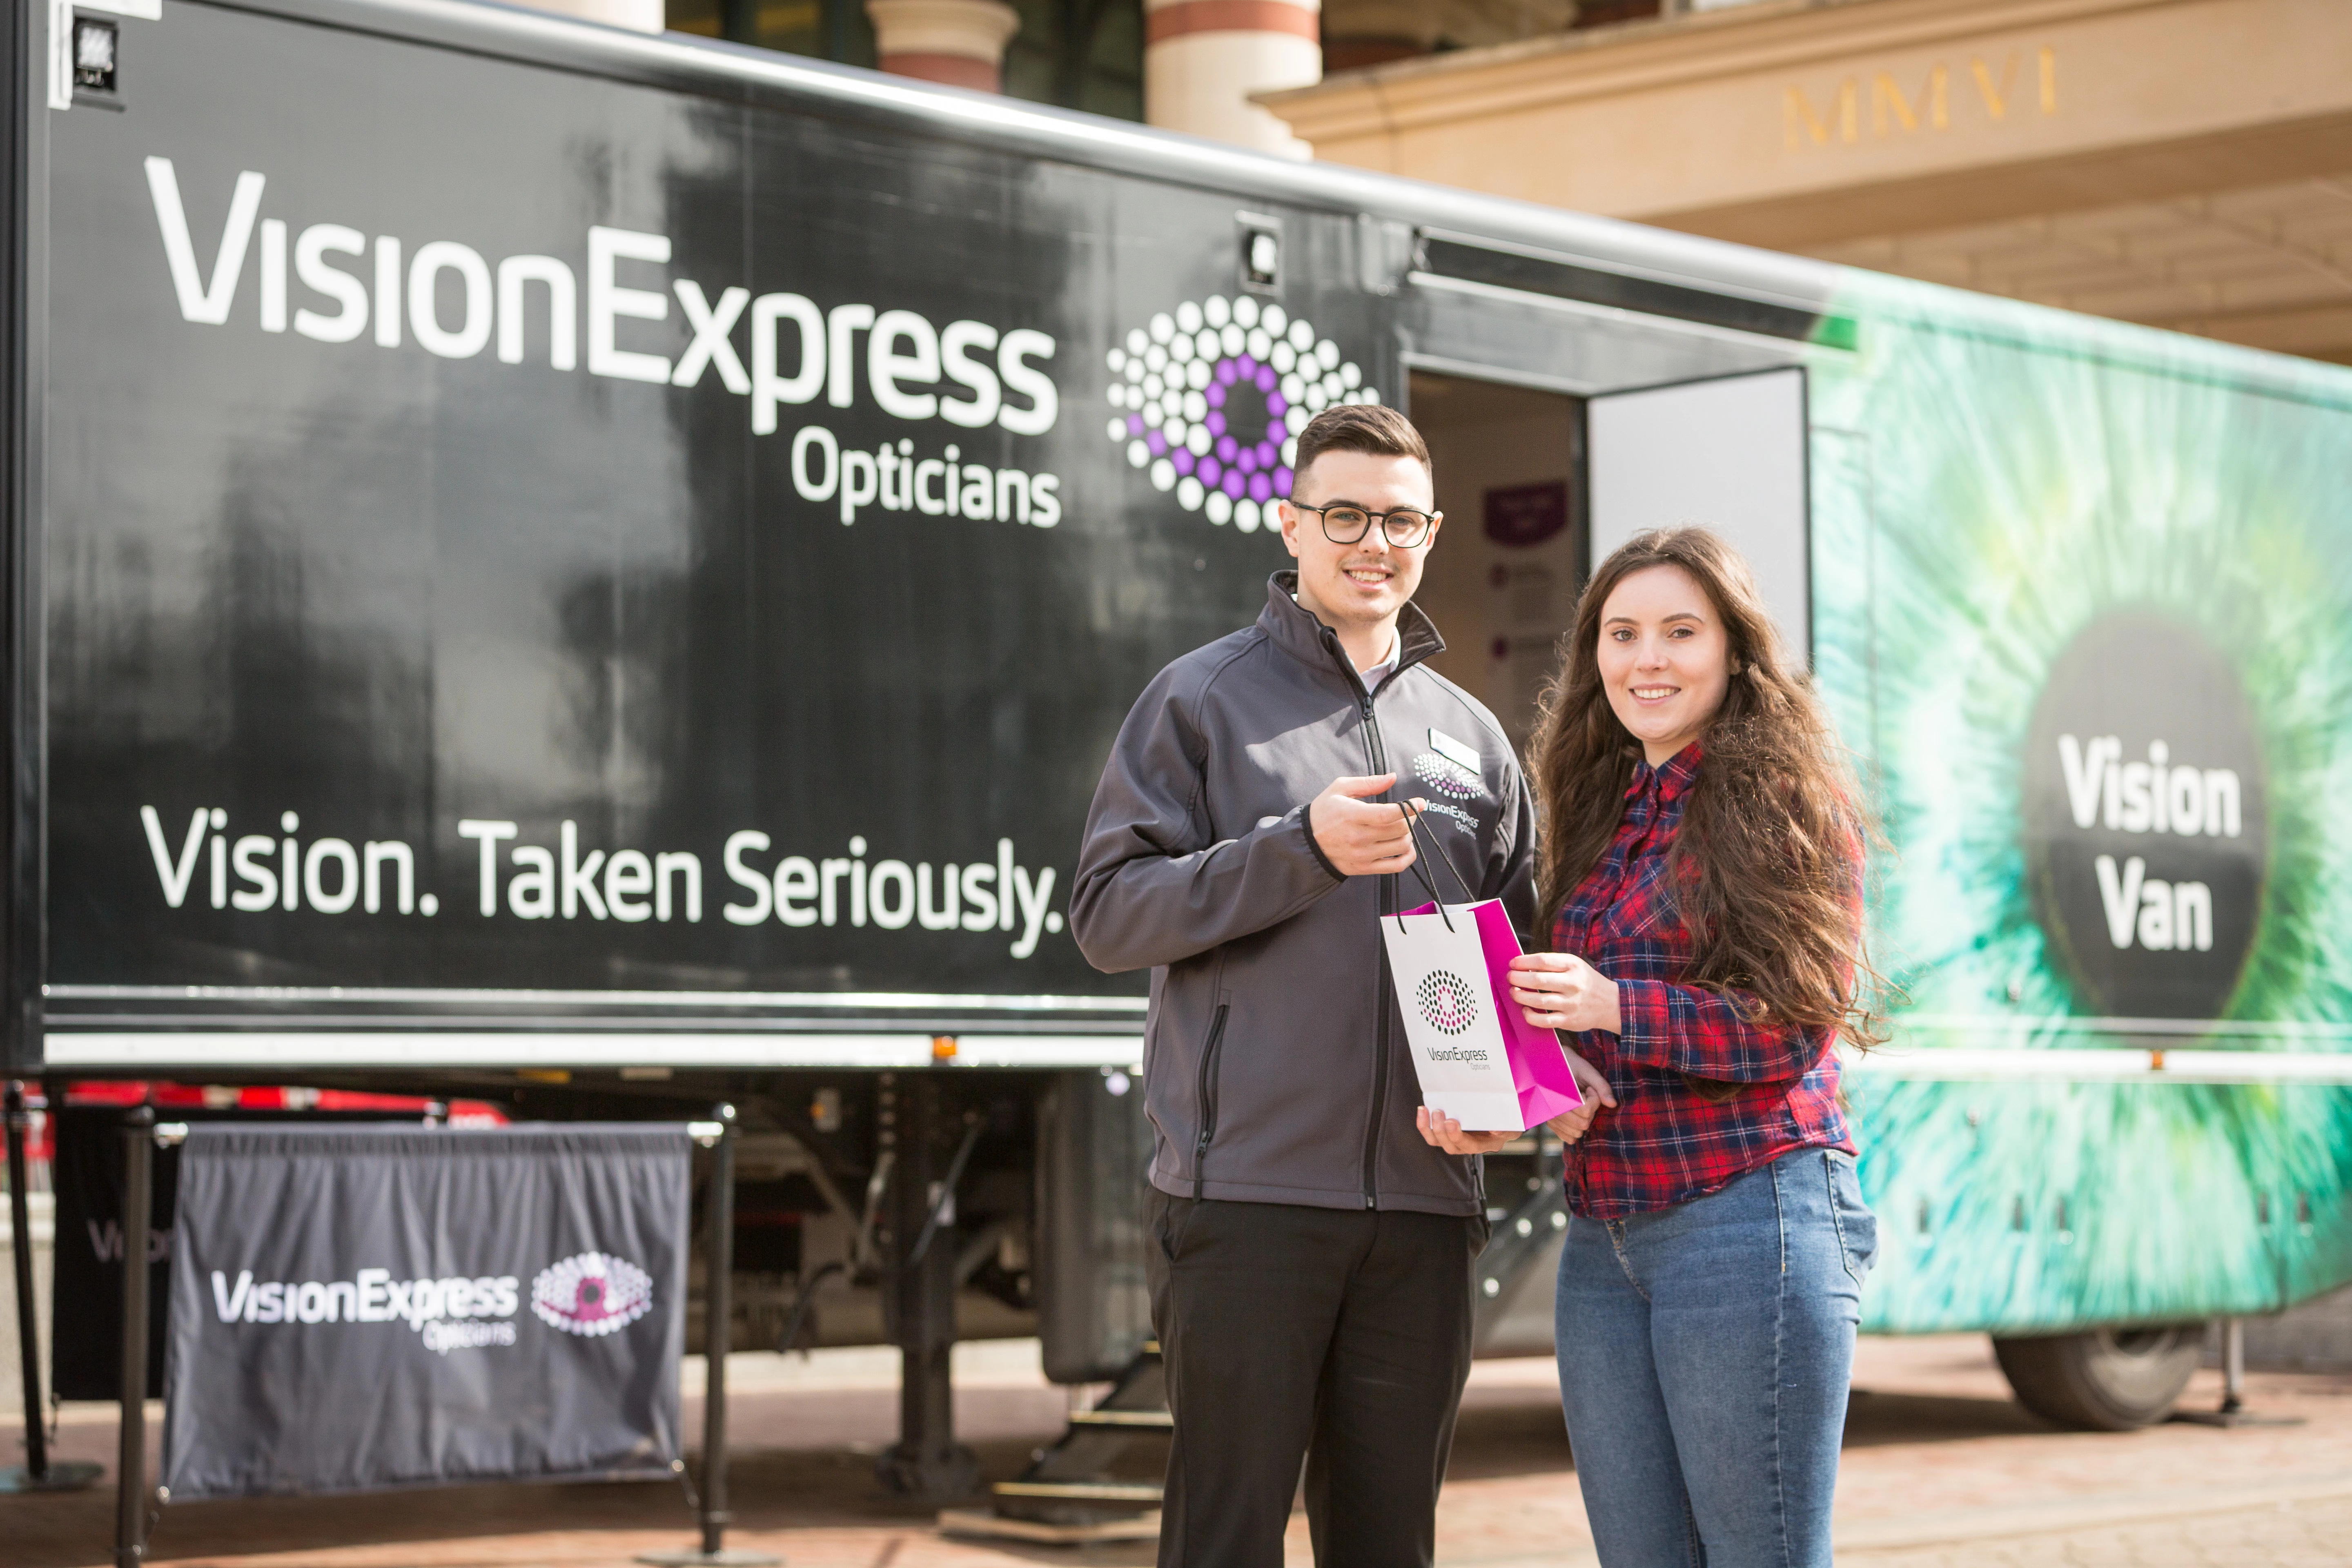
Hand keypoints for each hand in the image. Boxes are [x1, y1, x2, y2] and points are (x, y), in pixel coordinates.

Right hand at [1310, 776, 1431, 877]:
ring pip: (1401, 846)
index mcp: (1352, 815)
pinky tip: (1406, 847)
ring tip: (1403, 827)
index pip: (1388, 814)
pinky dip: (1408, 856)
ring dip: (1409, 835)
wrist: (1307, 842)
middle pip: (1398, 830)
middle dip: (1410, 818)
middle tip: (1408, 812)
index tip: (1419, 802)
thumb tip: (1393, 777)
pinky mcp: (1364, 868)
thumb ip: (1368, 782)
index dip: (1409, 808)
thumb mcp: (1340, 789)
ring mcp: (1362, 855)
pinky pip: (1396, 866)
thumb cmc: (1325, 811)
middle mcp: (1358, 837)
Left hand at [1416, 1105, 1514, 1155]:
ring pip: (1437, 1141)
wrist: (1499, 1119)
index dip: (1458, 1137)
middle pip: (1450, 1146)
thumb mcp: (1512, 1126)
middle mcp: (1467, 1146)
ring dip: (1429, 1128)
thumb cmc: (1505, 1123)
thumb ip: (1507, 1130)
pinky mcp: (1445, 1133)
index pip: (1469, 1146)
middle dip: (1441, 1131)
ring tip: (1426, 1111)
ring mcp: (1454, 1140)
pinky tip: (1422, 1111)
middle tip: (1439, 1113)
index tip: (1452, 1122)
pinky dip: (1424, 1124)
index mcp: (1484, 1145)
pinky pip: (1431, 1133)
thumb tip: (1496, 1131)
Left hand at [1508, 951, 1621, 1034]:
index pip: (1543, 961)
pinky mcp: (1569, 1021)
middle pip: (1538, 980)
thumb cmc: (1586, 982)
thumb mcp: (1575, 965)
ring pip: (1539, 1001)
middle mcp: (1573, 984)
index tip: (1512, 964)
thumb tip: (1523, 966)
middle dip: (1518, 978)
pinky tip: (1525, 1010)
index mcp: (1573, 966)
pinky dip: (1530, 1016)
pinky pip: (1544, 1020)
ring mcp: (1571, 1004)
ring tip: (1513, 992)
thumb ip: (1552, 964)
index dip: (1523, 962)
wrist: (1611, 1004)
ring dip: (1520, 996)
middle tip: (1510, 978)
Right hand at [1543, 1048, 1616, 1143]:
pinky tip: (1575, 1115)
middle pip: (1582, 1124)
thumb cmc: (1572, 1066)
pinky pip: (1569, 1138)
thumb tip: (1613, 1104)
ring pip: (1576, 1133)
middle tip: (1585, 1096)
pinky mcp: (1551, 1124)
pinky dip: (1576, 1130)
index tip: (1590, 1089)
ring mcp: (1550, 1118)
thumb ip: (1601, 1086)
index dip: (1594, 1100)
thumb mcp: (1587, 1071)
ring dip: (1583, 1120)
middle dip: (1590, 1111)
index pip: (1585, 1110)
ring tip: (1578, 1103)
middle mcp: (1551, 1108)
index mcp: (1559, 1092)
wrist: (1552, 1065)